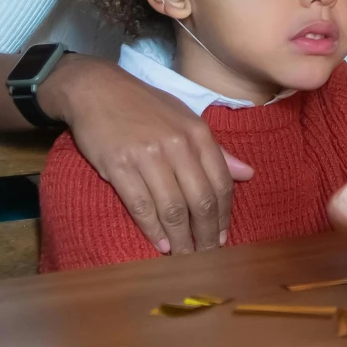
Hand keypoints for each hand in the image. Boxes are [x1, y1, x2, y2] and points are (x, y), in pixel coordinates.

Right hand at [43, 57, 252, 253]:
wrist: (97, 90)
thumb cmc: (144, 106)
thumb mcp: (185, 119)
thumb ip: (217, 150)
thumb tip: (248, 174)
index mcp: (197, 133)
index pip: (220, 182)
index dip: (224, 216)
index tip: (223, 238)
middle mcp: (177, 144)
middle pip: (200, 200)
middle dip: (205, 234)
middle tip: (206, 256)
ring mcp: (147, 156)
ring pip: (172, 208)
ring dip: (180, 239)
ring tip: (184, 256)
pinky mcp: (119, 166)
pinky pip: (141, 206)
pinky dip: (152, 230)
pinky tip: (160, 244)